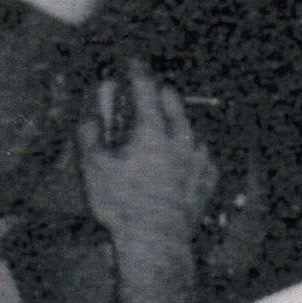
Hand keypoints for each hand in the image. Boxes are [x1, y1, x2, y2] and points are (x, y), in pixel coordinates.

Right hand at [77, 61, 217, 275]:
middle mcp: (183, 138)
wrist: (157, 243)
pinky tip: (176, 158)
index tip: (130, 59)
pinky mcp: (211, 177)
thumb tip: (92, 107)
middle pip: (172, 99)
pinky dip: (187, 147)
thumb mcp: (93, 165)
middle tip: (139, 99)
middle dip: (156, 92)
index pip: (145, 85)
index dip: (135, 68)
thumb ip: (91, 128)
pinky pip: (200, 151)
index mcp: (153, 130)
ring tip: (156, 133)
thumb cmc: (122, 205)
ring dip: (173, 121)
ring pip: (189, 124)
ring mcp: (201, 158)